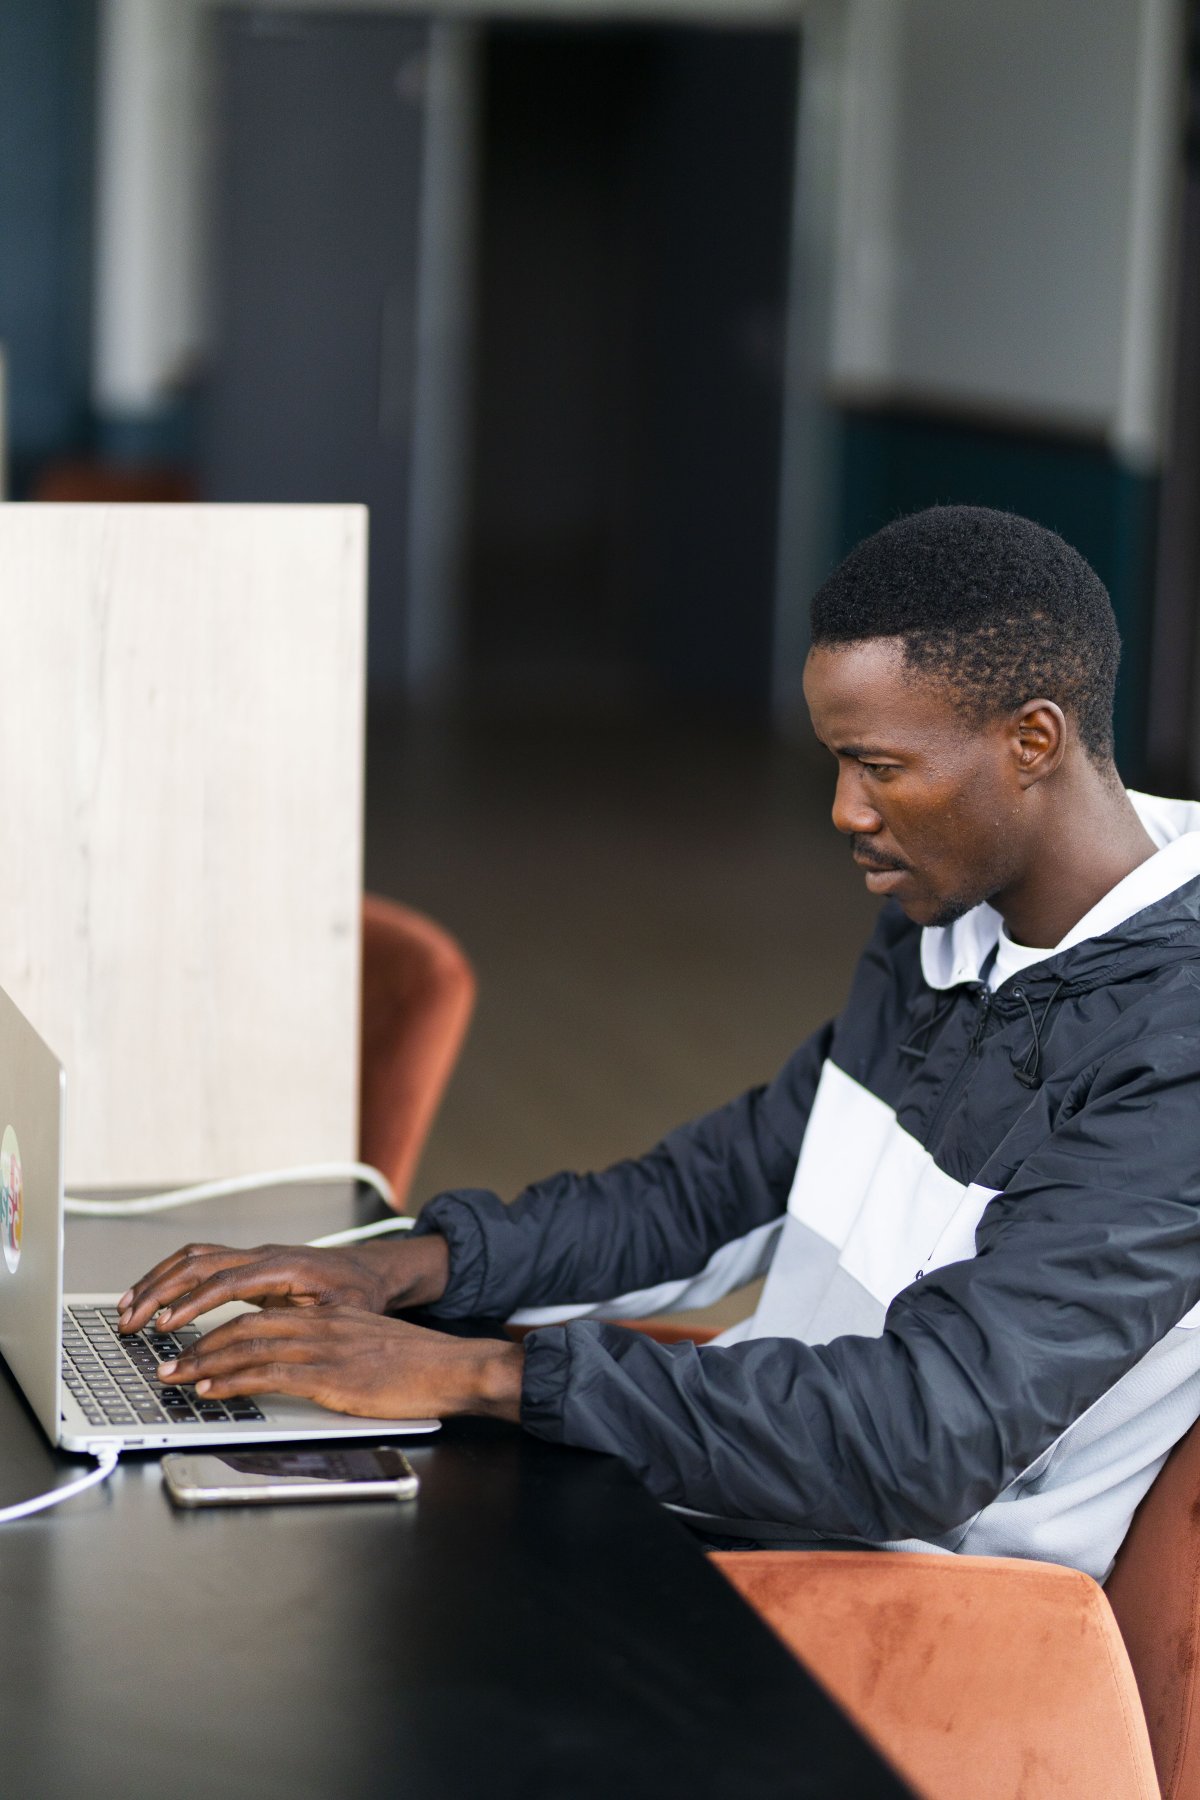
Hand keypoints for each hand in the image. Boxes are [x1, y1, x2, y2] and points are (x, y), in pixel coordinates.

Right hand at [117, 1233, 450, 1334]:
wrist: (371, 1271)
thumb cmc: (360, 1294)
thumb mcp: (343, 1313)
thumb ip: (308, 1324)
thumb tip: (277, 1340)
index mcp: (285, 1267)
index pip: (228, 1281)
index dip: (194, 1303)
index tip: (167, 1324)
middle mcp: (263, 1255)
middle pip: (199, 1264)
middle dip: (160, 1292)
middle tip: (130, 1321)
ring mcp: (252, 1255)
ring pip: (193, 1258)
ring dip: (157, 1281)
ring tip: (127, 1308)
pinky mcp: (246, 1263)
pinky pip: (200, 1262)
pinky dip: (170, 1276)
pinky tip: (150, 1296)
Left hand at [152, 1305, 523, 1421]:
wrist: (452, 1368)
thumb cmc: (416, 1366)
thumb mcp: (367, 1347)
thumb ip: (332, 1349)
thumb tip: (299, 1369)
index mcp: (328, 1317)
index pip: (260, 1317)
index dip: (219, 1330)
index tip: (192, 1344)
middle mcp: (319, 1325)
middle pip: (244, 1328)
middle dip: (198, 1346)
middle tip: (168, 1363)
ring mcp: (323, 1348)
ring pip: (248, 1348)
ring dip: (203, 1363)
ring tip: (174, 1377)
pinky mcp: (329, 1376)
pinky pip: (269, 1374)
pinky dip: (233, 1380)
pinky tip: (212, 1388)